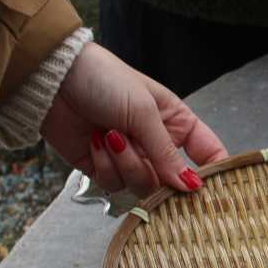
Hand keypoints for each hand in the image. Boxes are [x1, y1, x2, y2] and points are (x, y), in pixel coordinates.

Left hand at [42, 43, 228, 195]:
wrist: (55, 80)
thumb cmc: (106, 80)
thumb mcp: (143, 113)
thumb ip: (167, 154)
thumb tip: (191, 186)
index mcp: (176, 122)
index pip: (207, 152)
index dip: (212, 172)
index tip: (210, 187)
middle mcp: (155, 144)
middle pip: (171, 181)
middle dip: (155, 170)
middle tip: (144, 156)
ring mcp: (129, 157)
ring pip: (141, 186)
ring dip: (125, 164)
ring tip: (111, 135)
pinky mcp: (102, 168)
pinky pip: (113, 184)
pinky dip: (104, 165)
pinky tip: (95, 140)